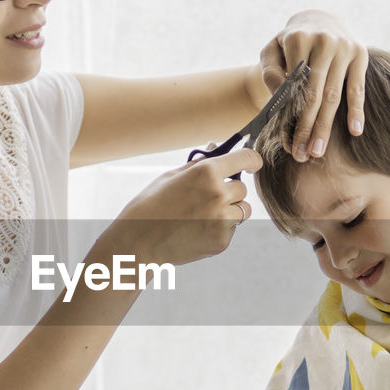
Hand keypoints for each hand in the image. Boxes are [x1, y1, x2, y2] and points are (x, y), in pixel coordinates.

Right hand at [104, 146, 261, 265]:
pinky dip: (219, 229)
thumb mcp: (170, 177)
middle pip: (242, 189)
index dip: (252, 160)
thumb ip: (198, 164)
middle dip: (230, 190)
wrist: (137, 242)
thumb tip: (215, 147)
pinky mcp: (221, 241)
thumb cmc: (150, 205)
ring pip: (241, 210)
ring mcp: (222, 221)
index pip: (246, 159)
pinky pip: (230, 230)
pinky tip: (195, 231)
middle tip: (208, 197)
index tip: (252, 164)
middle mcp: (218, 195)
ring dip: (229, 210)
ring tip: (201, 215)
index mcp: (206, 173)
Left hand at [259, 10, 368, 161]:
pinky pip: (358, 87)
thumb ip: (270, 72)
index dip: (289, 117)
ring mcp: (344, 47)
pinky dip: (357, 110)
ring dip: (326, 127)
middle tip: (302, 155)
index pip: (293, 87)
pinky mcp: (360, 53)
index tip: (287, 143)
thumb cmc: (290, 43)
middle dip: (307, 128)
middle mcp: (323, 41)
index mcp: (298, 39)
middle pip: (314, 95)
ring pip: (334, 95)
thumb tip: (280, 96)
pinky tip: (355, 131)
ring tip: (318, 151)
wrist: (318, 19)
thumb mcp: (272, 51)